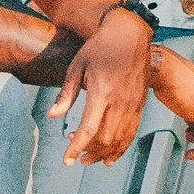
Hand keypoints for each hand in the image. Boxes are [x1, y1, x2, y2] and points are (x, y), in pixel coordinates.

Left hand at [49, 3, 154, 164]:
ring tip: (89, 158)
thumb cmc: (100, 46)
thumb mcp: (77, 66)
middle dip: (88, 152)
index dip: (76, 148)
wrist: (130, 34)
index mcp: (101, 91)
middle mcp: (119, 101)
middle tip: (75, 153)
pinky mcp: (140, 104)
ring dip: (103, 153)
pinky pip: (131, 133)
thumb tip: (52, 116)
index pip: (88, 129)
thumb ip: (66, 94)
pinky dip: (121, 148)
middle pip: (105, 139)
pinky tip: (110, 157)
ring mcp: (133, 104)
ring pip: (119, 139)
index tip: (67, 160)